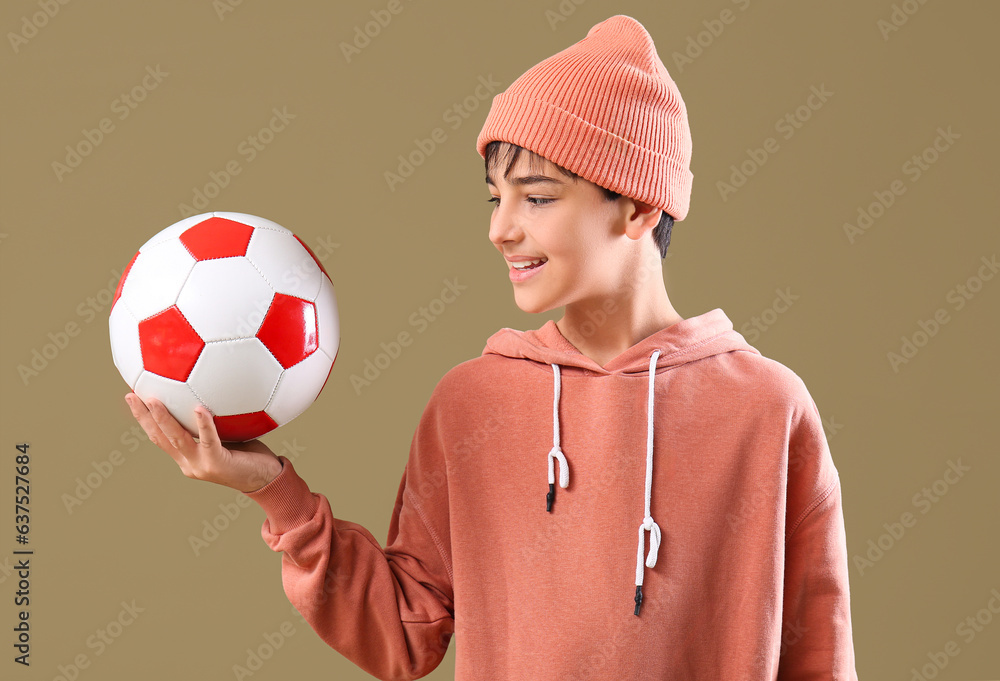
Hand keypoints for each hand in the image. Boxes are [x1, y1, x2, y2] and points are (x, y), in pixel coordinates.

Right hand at [125, 392, 282, 492]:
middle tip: (132, 395)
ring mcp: (201, 466)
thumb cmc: (250, 455)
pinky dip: (203, 424)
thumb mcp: (227, 436)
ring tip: (153, 399)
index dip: (144, 419)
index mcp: (187, 457)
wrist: (267, 480)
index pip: (159, 437)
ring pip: (177, 439)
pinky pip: (209, 440)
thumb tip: (207, 392)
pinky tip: (199, 408)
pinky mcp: (217, 464)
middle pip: (159, 438)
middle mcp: (189, 463)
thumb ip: (214, 422)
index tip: (133, 397)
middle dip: (143, 416)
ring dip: (163, 419)